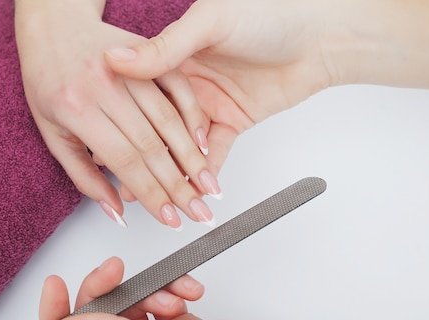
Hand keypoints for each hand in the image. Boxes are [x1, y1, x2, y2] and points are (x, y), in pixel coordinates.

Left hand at [14, 1, 220, 229]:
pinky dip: (194, 117)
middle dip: (179, 186)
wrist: (53, 24)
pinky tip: (205, 145)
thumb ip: (83, 176)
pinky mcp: (146, 52)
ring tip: (209, 188)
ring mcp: (128, 67)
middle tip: (198, 213)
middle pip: (151, 146)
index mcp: (76, 108)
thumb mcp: (52, 133)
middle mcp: (104, 86)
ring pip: (169, 120)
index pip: (124, 161)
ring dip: (193, 159)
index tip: (170, 219)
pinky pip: (178, 88)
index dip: (151, 194)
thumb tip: (116, 212)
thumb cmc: (48, 80)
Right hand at [104, 0, 428, 175]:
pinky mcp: (231, 121)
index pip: (141, 94)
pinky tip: (191, 188)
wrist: (322, 36)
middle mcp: (187, 80)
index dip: (125, 121)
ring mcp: (208, 103)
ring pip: (183, 142)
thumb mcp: (211, 23)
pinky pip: (213, 151)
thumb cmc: (272, 14)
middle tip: (127, 180)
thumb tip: (117, 60)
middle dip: (145, 154)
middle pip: (159, 124)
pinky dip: (204, 171)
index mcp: (174, 53)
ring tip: (156, 193)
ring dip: (172, 168)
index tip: (106, 143)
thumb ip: (166, 46)